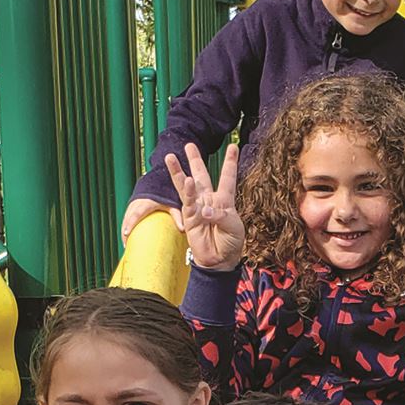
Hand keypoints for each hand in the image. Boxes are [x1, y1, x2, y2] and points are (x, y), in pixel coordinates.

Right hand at [120, 195, 183, 241]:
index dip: (130, 224)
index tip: (126, 234)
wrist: (156, 186)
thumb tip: (183, 229)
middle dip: (124, 233)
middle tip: (126, 246)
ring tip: (126, 246)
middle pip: (127, 219)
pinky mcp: (130, 208)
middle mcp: (136, 204)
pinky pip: (126, 220)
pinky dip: (125, 229)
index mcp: (145, 203)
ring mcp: (132, 206)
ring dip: (124, 233)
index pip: (136, 214)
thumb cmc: (164, 195)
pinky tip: (127, 240)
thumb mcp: (172, 205)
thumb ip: (177, 216)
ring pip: (124, 220)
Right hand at [168, 142, 244, 271]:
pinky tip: (186, 180)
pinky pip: (188, 202)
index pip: (227, 177)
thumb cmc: (231, 242)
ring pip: (187, 186)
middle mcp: (209, 200)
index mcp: (224, 200)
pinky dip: (188, 193)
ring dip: (178, 172)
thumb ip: (221, 215)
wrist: (220, 260)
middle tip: (189, 145)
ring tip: (170, 157)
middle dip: (195, 160)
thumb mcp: (234, 226)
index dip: (230, 162)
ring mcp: (198, 208)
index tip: (233, 146)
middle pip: (202, 176)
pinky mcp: (189, 218)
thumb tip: (205, 211)